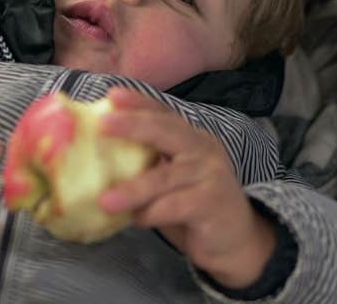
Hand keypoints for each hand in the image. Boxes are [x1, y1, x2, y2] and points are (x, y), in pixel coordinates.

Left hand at [98, 88, 276, 288]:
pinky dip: (151, 213)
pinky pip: (175, 206)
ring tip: (105, 200)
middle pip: (165, 130)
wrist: (238, 241)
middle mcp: (202, 148)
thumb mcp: (171, 179)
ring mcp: (210, 174)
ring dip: (133, 189)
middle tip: (102, 124)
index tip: (112, 95)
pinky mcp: (213, 203)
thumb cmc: (193, 206)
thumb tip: (99, 157)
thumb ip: (146, 165)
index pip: (162, 113)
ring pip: (165, 177)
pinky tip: (136, 221)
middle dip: (131, 124)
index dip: (138, 102)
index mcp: (190, 137)